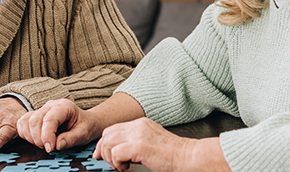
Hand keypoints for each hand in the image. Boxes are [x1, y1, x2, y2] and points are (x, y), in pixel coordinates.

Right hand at [17, 98, 101, 152]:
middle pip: (35, 120)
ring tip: (44, 144)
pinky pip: (22, 124)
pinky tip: (37, 140)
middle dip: (39, 138)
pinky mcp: (35, 116)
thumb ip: (71, 139)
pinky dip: (26, 135)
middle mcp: (50, 105)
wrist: (86, 122)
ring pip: (26, 122)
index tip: (50, 148)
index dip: (47, 136)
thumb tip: (57, 145)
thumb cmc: (85, 125)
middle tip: (49, 148)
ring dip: (31, 137)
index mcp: (64, 106)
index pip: (49, 119)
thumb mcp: (84, 133)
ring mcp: (41, 110)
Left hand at [95, 118, 226, 171]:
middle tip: (112, 163)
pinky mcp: (139, 146)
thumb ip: (134, 141)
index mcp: (140, 123)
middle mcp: (137, 126)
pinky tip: (126, 167)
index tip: (101, 154)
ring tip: (122, 166)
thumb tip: (117, 150)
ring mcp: (138, 135)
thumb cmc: (172, 154)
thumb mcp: (150, 141)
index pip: (112, 129)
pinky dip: (117, 162)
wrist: (188, 156)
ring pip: (108, 142)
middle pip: (107, 134)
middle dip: (104, 150)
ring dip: (111, 158)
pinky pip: (116, 153)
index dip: (104, 143)